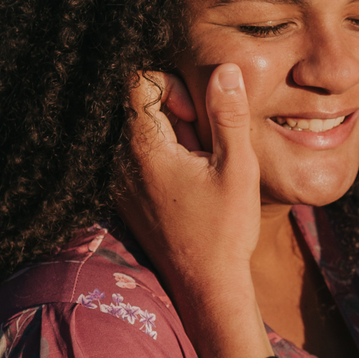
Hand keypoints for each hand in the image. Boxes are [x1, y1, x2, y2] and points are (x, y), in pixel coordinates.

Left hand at [114, 66, 271, 357]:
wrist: (207, 288)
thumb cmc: (225, 230)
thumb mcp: (237, 167)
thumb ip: (228, 114)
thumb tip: (225, 70)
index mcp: (144, 148)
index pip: (140, 82)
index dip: (174, 87)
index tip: (198, 118)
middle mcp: (122, 163)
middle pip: (142, 108)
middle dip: (177, 116)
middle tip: (204, 149)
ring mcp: (121, 184)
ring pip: (143, 136)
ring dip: (173, 140)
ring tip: (199, 171)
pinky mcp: (128, 201)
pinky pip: (141, 162)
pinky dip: (165, 163)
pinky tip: (189, 189)